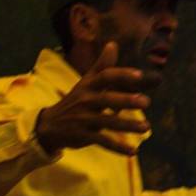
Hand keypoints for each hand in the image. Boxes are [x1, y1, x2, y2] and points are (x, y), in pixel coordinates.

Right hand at [35, 42, 153, 155]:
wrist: (50, 125)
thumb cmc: (75, 101)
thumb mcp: (86, 82)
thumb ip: (102, 65)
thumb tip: (113, 44)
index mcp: (88, 85)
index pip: (105, 76)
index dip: (121, 74)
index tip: (139, 75)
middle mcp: (86, 101)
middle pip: (106, 100)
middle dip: (126, 100)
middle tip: (146, 102)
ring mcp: (84, 119)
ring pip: (107, 122)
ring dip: (127, 125)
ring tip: (146, 127)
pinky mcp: (84, 136)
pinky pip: (103, 142)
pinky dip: (117, 148)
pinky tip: (133, 152)